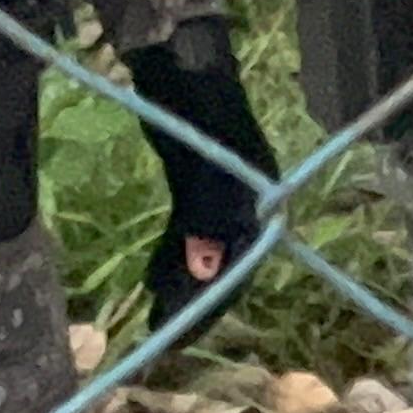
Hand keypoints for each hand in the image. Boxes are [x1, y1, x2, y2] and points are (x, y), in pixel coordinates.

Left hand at [123, 19, 277, 354]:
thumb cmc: (201, 116)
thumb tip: (203, 274)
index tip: (178, 342)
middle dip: (191, 306)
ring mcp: (223, 200)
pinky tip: (153, 281)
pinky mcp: (197, 189)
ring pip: (203, 257)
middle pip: (222, 272)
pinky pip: (187, 236)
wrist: (188, 69)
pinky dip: (172, 259)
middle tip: (160, 341)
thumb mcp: (204, 173)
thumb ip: (205, 223)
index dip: (207, 310)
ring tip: (153, 316)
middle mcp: (248, 211)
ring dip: (179, 288)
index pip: (237, 275)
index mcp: (259, 211)